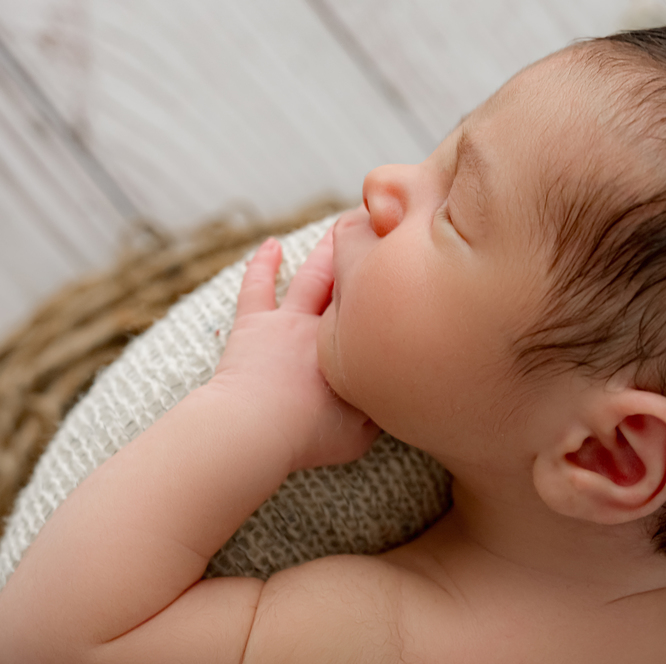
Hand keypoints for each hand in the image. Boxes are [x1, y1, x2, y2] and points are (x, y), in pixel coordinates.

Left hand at [210, 230, 379, 470]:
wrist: (256, 427)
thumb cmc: (310, 434)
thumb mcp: (362, 432)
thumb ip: (380, 409)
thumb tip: (399, 394)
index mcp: (354, 347)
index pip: (380, 309)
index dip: (395, 286)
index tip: (412, 266)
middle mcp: (325, 325)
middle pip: (351, 283)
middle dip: (367, 257)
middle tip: (384, 232)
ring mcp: (287, 321)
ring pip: (312, 276)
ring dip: (327, 252)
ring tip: (343, 228)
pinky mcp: (253, 325)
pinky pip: (258, 287)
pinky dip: (263, 264)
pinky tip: (272, 245)